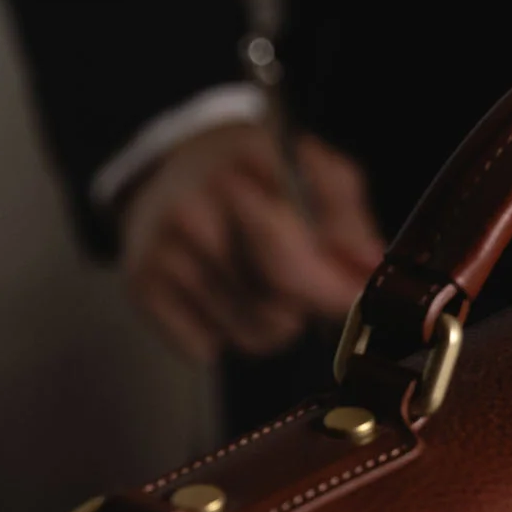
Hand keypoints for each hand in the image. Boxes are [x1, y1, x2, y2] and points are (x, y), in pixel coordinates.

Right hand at [118, 122, 384, 362]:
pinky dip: (222, 333)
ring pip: (249, 338)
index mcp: (240, 180)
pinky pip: (207, 350)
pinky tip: (218, 291)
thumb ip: (346, 217)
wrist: (168, 162)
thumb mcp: (307, 166)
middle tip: (298, 281)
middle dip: (301, 308)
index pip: (291, 265)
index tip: (353, 303)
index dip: (330, 295)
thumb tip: (371, 272)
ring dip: (267, 322)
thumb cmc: (251, 170)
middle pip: (274, 313)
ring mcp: (162, 255)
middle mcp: (192, 217)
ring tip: (255, 280)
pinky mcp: (140, 288)